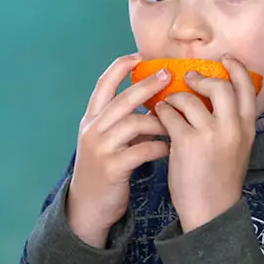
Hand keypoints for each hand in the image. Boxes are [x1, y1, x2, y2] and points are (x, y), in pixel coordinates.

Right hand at [67, 53, 170, 247]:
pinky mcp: (112, 167)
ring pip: (133, 123)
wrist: (87, 207)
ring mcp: (100, 148)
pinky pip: (142, 150)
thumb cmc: (104, 170)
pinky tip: (171, 149)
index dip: (119, 67)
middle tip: (169, 75)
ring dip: (159, 121)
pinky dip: (160, 147)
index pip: (103, 85)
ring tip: (175, 124)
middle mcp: (92, 129)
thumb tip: (155, 103)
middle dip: (147, 85)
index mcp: (91, 119)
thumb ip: (124, 122)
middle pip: (122, 99)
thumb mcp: (107, 142)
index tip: (138, 56)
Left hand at [154, 55, 256, 231]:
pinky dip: (162, 112)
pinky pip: (169, 114)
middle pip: (220, 86)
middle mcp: (232, 128)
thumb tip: (211, 98)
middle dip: (202, 78)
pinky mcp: (187, 142)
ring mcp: (210, 134)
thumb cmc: (220, 181)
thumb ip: (230, 124)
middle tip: (190, 79)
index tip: (225, 60)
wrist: (211, 211)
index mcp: (247, 128)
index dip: (236, 69)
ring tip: (168, 105)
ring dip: (175, 98)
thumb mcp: (237, 149)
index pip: (247, 88)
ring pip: (189, 98)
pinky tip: (159, 119)